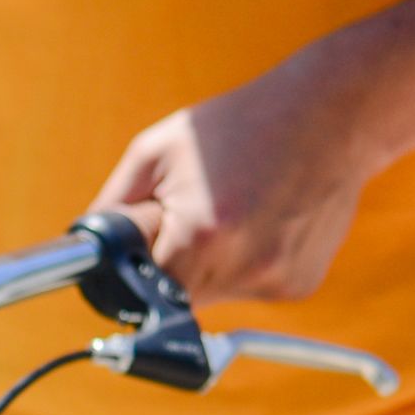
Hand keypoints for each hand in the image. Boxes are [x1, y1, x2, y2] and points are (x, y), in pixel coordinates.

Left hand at [98, 54, 376, 304]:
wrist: (332, 115)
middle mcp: (244, 267)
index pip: (143, 291)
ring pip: (216, 296)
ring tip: (235, 208)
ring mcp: (277, 281)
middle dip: (174, 265)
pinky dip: (246, 261)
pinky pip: (251, 288)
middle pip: (179, 299)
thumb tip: (83, 254)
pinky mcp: (300, 285)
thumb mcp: (155, 152)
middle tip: (196, 212)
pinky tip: (263, 219)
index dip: (139, 268)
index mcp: (202, 236)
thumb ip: (112, 210)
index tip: (147, 243)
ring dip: (212, 264)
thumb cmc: (238, 125)